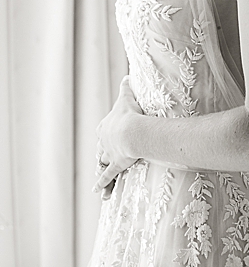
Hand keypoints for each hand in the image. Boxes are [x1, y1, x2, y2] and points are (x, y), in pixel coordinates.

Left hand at [94, 76, 141, 196]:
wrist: (132, 131)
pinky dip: (102, 184)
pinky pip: (108, 176)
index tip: (107, 134)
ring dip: (102, 168)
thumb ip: (126, 87)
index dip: (106, 133)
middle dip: (103, 151)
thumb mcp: (127, 97)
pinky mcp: (116, 165)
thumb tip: (127, 75)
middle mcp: (105, 141)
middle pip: (102, 147)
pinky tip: (98, 191)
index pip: (104, 130)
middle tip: (103, 155)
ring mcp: (109, 153)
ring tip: (100, 175)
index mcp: (106, 126)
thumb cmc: (130, 113)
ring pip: (103, 162)